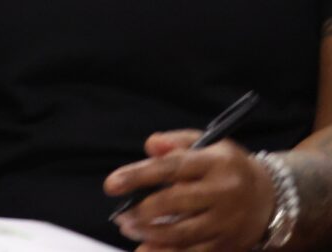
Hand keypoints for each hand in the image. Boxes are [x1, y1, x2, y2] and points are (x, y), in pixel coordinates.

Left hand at [106, 133, 274, 250]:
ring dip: (152, 236)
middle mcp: (224, 192)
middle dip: (142, 212)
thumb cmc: (227, 167)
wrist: (272, 197)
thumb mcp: (207, 144)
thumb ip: (176, 143)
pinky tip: (149, 250)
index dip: (137, 176)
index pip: (170, 167)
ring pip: (184, 234)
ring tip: (131, 231)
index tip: (111, 185)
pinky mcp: (231, 244)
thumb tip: (150, 146)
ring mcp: (229, 221)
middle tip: (121, 217)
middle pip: (175, 203)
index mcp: (215, 163)